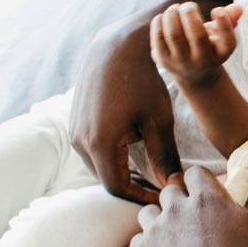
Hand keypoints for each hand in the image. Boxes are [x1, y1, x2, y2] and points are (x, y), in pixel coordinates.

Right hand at [72, 20, 183, 205]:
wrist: (117, 49)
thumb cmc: (144, 83)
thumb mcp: (160, 121)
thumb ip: (165, 157)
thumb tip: (174, 187)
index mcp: (100, 144)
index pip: (118, 188)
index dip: (142, 197)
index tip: (165, 197)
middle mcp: (79, 141)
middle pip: (107, 179)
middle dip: (134, 187)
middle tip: (162, 187)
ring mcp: (73, 132)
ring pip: (99, 166)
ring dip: (123, 172)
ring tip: (152, 172)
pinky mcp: (74, 124)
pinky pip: (92, 151)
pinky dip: (112, 158)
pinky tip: (135, 152)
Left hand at [131, 168, 247, 246]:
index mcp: (208, 198)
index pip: (195, 173)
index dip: (200, 182)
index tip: (205, 194)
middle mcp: (178, 208)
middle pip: (169, 191)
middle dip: (179, 200)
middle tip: (191, 218)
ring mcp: (157, 230)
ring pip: (149, 212)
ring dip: (160, 219)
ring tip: (175, 236)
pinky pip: (139, 239)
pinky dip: (149, 244)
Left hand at [151, 3, 242, 85]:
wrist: (192, 73)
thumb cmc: (209, 46)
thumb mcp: (220, 35)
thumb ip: (229, 20)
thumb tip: (238, 8)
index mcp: (221, 54)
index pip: (228, 42)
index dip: (225, 24)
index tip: (217, 9)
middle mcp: (203, 61)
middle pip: (197, 36)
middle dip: (190, 13)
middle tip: (188, 6)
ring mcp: (182, 62)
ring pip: (174, 34)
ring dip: (172, 15)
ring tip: (175, 8)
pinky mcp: (163, 60)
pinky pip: (158, 37)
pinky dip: (160, 21)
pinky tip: (164, 16)